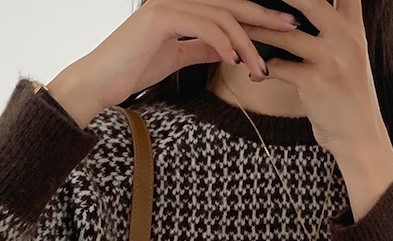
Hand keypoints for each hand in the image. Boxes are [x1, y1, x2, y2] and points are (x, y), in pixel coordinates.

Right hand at [61, 0, 298, 116]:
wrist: (100, 82)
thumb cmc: (133, 70)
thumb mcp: (176, 57)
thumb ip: (201, 48)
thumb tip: (229, 49)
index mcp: (183, 7)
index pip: (228, 8)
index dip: (258, 16)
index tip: (286, 28)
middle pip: (231, 4)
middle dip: (264, 17)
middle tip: (292, 29)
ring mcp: (167, 5)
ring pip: (221, 16)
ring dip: (246, 42)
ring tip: (260, 67)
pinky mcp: (159, 18)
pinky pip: (201, 25)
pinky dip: (223, 42)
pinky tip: (236, 59)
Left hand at [240, 0, 391, 156]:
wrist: (358, 136)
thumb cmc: (349, 97)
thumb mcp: (351, 57)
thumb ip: (336, 31)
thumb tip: (298, 18)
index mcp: (354, 28)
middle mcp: (345, 38)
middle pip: (310, 1)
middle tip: (251, 1)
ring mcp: (331, 59)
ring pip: (286, 35)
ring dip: (259, 32)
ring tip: (240, 30)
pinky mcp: (314, 82)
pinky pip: (279, 67)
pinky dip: (262, 69)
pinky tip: (255, 73)